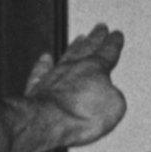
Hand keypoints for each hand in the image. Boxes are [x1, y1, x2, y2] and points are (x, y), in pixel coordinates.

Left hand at [22, 23, 126, 148]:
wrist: (47, 123)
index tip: (115, 35)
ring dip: (74, 47)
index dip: (113, 43)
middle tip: (99, 28)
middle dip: (95, 38)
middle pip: (87, 49)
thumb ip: (113, 95)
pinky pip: (40, 72)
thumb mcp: (114, 106)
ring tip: (79, 39)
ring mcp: (52, 77)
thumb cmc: (80, 115)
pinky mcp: (35, 90)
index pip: (108, 52)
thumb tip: (108, 96)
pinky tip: (44, 59)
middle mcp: (72, 68)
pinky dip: (42, 65)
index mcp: (95, 68)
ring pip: (65, 57)